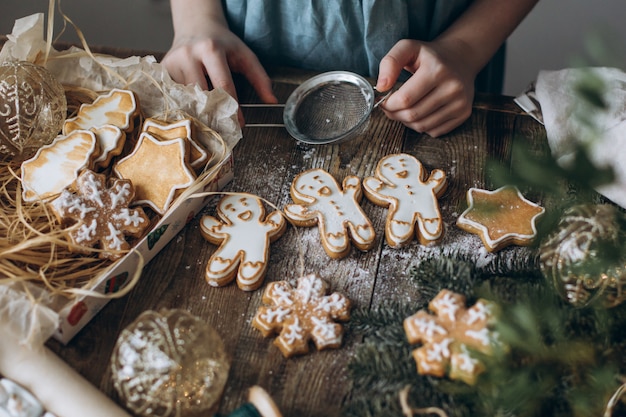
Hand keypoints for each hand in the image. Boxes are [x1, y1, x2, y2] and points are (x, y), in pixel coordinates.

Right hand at [161, 22, 276, 123]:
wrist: (195, 27)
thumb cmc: (223, 44)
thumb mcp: (245, 55)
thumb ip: (260, 77)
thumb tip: (272, 100)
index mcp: (211, 49)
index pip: (222, 85)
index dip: (232, 107)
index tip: (239, 125)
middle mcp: (188, 54)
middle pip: (201, 94)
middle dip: (213, 114)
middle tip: (222, 131)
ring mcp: (172, 62)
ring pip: (185, 97)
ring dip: (197, 113)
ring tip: (208, 127)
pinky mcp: (162, 70)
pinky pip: (173, 96)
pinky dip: (183, 107)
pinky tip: (192, 116)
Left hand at [376, 39, 475, 136]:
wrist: (460, 58)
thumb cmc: (429, 55)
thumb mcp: (408, 48)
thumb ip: (390, 63)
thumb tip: (381, 87)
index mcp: (437, 70)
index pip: (405, 99)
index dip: (388, 104)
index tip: (383, 99)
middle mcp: (453, 87)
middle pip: (412, 115)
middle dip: (395, 114)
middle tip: (391, 106)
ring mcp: (460, 102)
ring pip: (421, 126)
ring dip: (407, 121)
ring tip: (405, 108)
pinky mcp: (464, 113)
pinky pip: (434, 131)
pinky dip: (422, 126)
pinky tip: (421, 111)